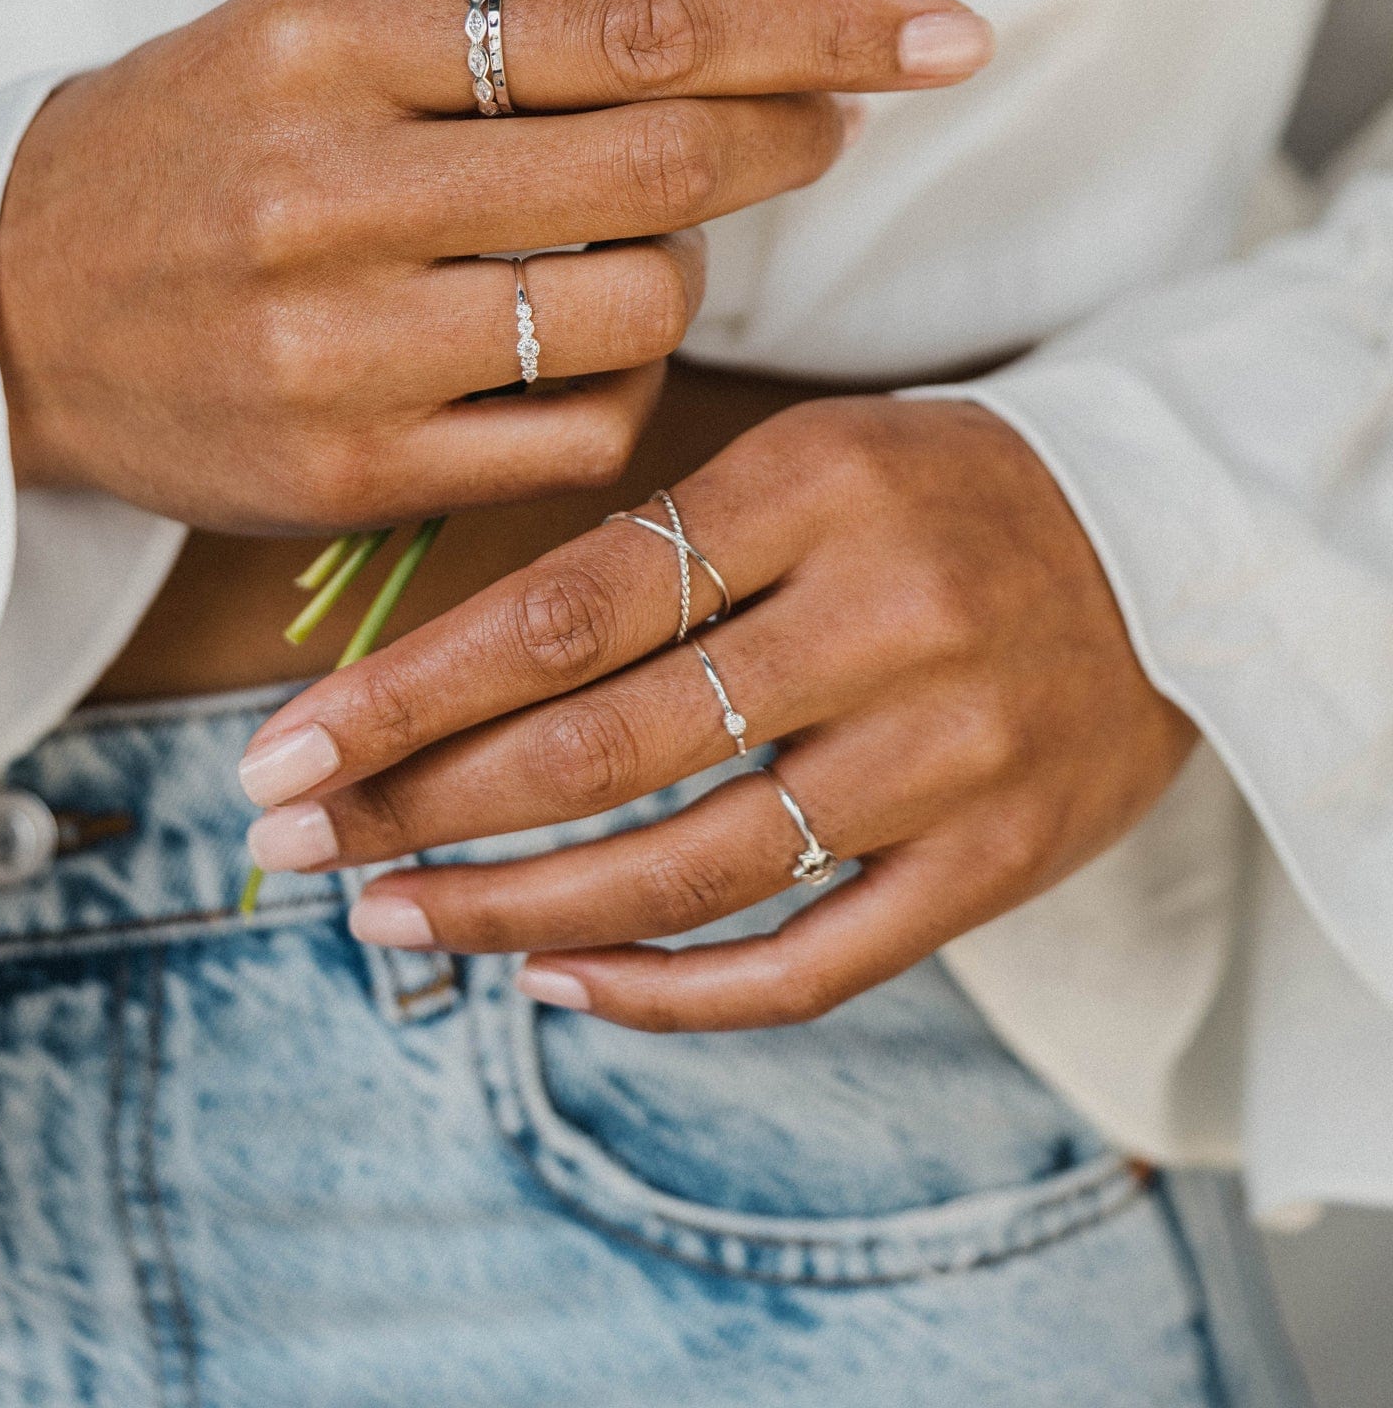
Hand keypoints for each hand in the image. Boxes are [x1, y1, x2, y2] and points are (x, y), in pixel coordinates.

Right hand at [0, 0, 990, 528]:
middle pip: (655, 171)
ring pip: (632, 314)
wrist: (12, 310)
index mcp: (330, 40)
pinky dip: (616, 390)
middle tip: (823, 130)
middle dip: (777, 146)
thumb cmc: (195, 148)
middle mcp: (333, 190)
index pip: (626, 25)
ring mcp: (342, 346)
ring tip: (628, 253)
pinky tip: (570, 356)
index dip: (807, 26)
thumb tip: (735, 61)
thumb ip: (495, 44)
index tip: (943, 33)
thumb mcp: (311, 37)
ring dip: (680, 279)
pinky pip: (580, 439)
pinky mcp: (353, 473)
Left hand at [238, 396, 1196, 1029]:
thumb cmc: (937, 493)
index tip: (283, 750)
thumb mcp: (803, 460)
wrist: (1169, 543)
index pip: (564, 610)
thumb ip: (653, 556)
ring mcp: (946, 754)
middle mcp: (879, 619)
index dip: (407, 694)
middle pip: (602, 747)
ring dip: (514, 913)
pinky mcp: (995, 860)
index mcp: (810, 488)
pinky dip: (669, 993)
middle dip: (421, 807)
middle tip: (292, 844)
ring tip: (393, 920)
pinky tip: (559, 987)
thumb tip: (446, 684)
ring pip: (686, 870)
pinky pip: (808, 963)